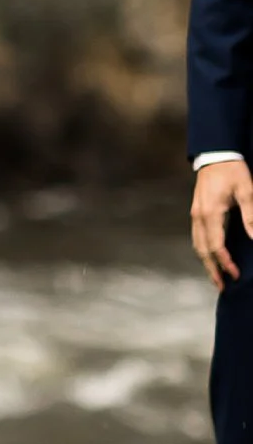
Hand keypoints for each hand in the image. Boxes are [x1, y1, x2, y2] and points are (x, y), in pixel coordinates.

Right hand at [193, 158, 252, 288]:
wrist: (215, 156)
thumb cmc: (232, 172)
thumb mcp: (247, 191)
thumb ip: (250, 215)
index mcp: (211, 213)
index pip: (216, 245)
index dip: (225, 262)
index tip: (236, 274)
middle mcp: (199, 217)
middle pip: (202, 249)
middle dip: (212, 269)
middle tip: (222, 287)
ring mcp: (195, 215)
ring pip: (197, 245)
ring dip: (206, 262)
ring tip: (216, 277)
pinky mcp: (197, 212)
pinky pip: (197, 237)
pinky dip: (203, 251)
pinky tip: (211, 257)